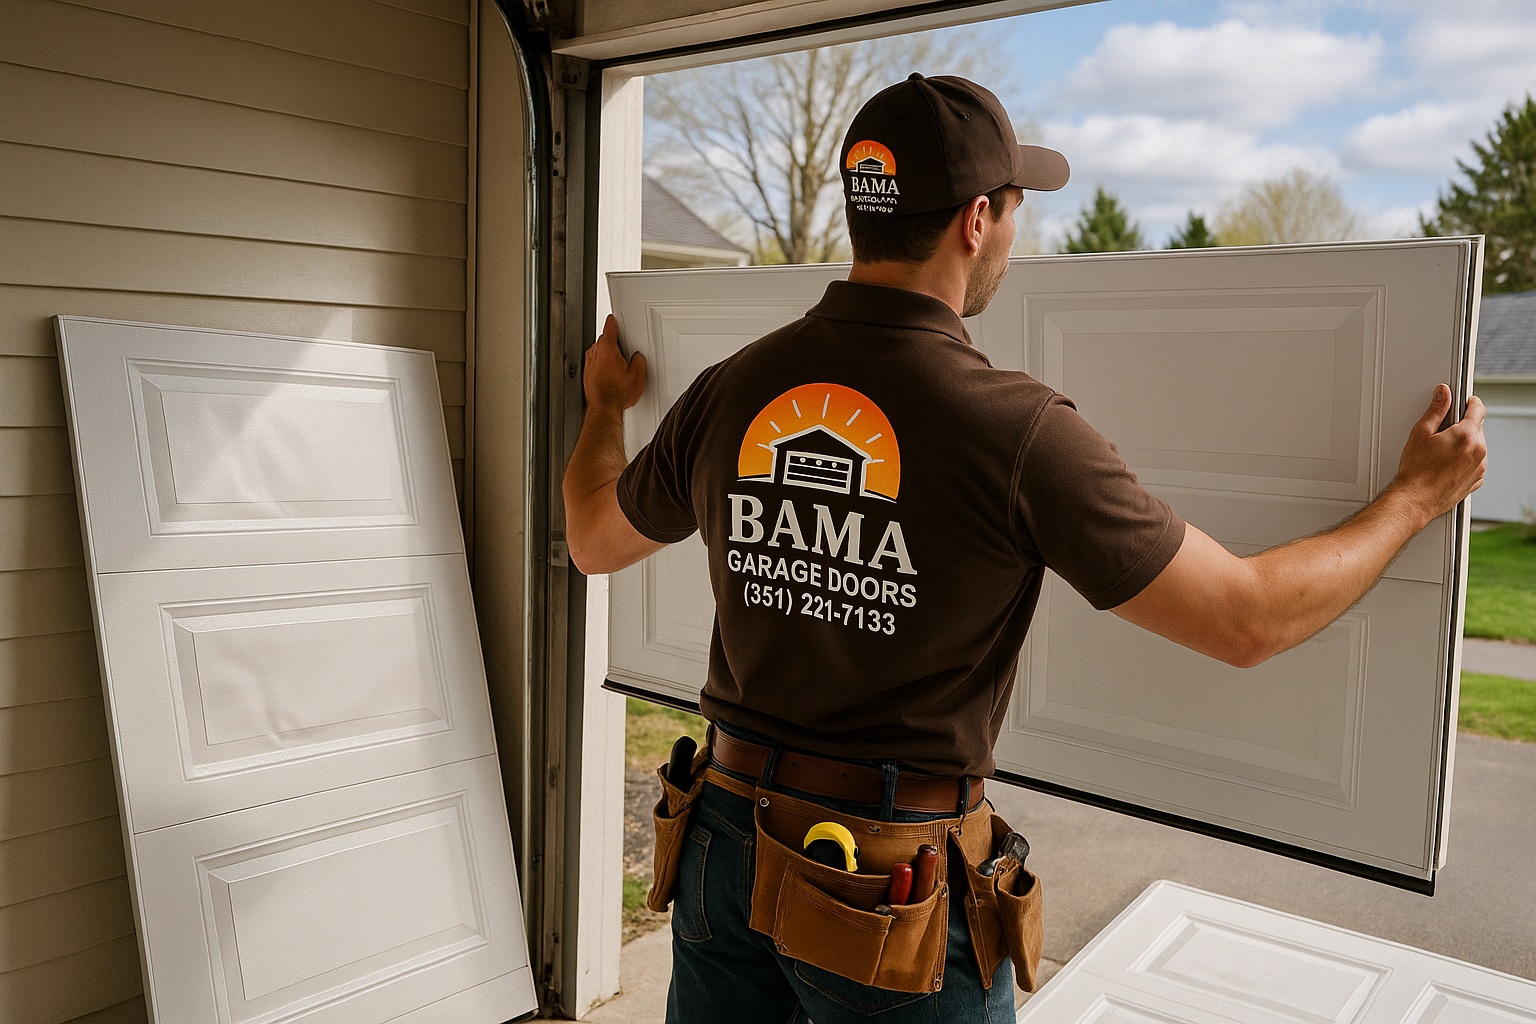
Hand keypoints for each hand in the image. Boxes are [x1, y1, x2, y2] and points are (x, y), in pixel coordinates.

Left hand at [584, 314, 646, 410]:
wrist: (604, 408)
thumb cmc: (617, 393)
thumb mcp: (637, 375)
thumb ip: (639, 360)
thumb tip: (637, 358)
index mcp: (608, 348)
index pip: (610, 328)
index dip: (613, 322)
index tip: (613, 319)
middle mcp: (595, 353)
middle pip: (604, 341)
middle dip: (614, 344)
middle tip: (624, 354)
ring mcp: (589, 363)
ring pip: (599, 352)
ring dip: (607, 356)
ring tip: (618, 368)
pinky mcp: (586, 374)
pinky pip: (595, 364)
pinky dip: (601, 367)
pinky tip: (610, 377)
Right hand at [1392, 384, 1486, 523]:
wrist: (1416, 500)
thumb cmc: (1416, 472)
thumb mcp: (1420, 433)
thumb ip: (1436, 409)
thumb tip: (1443, 393)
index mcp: (1466, 436)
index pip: (1478, 409)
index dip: (1470, 402)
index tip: (1465, 401)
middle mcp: (1478, 451)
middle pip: (1477, 428)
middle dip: (1462, 426)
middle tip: (1442, 432)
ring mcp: (1479, 467)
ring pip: (1477, 446)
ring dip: (1464, 444)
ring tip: (1441, 452)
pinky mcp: (1476, 480)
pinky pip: (1475, 463)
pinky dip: (1465, 460)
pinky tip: (1446, 464)